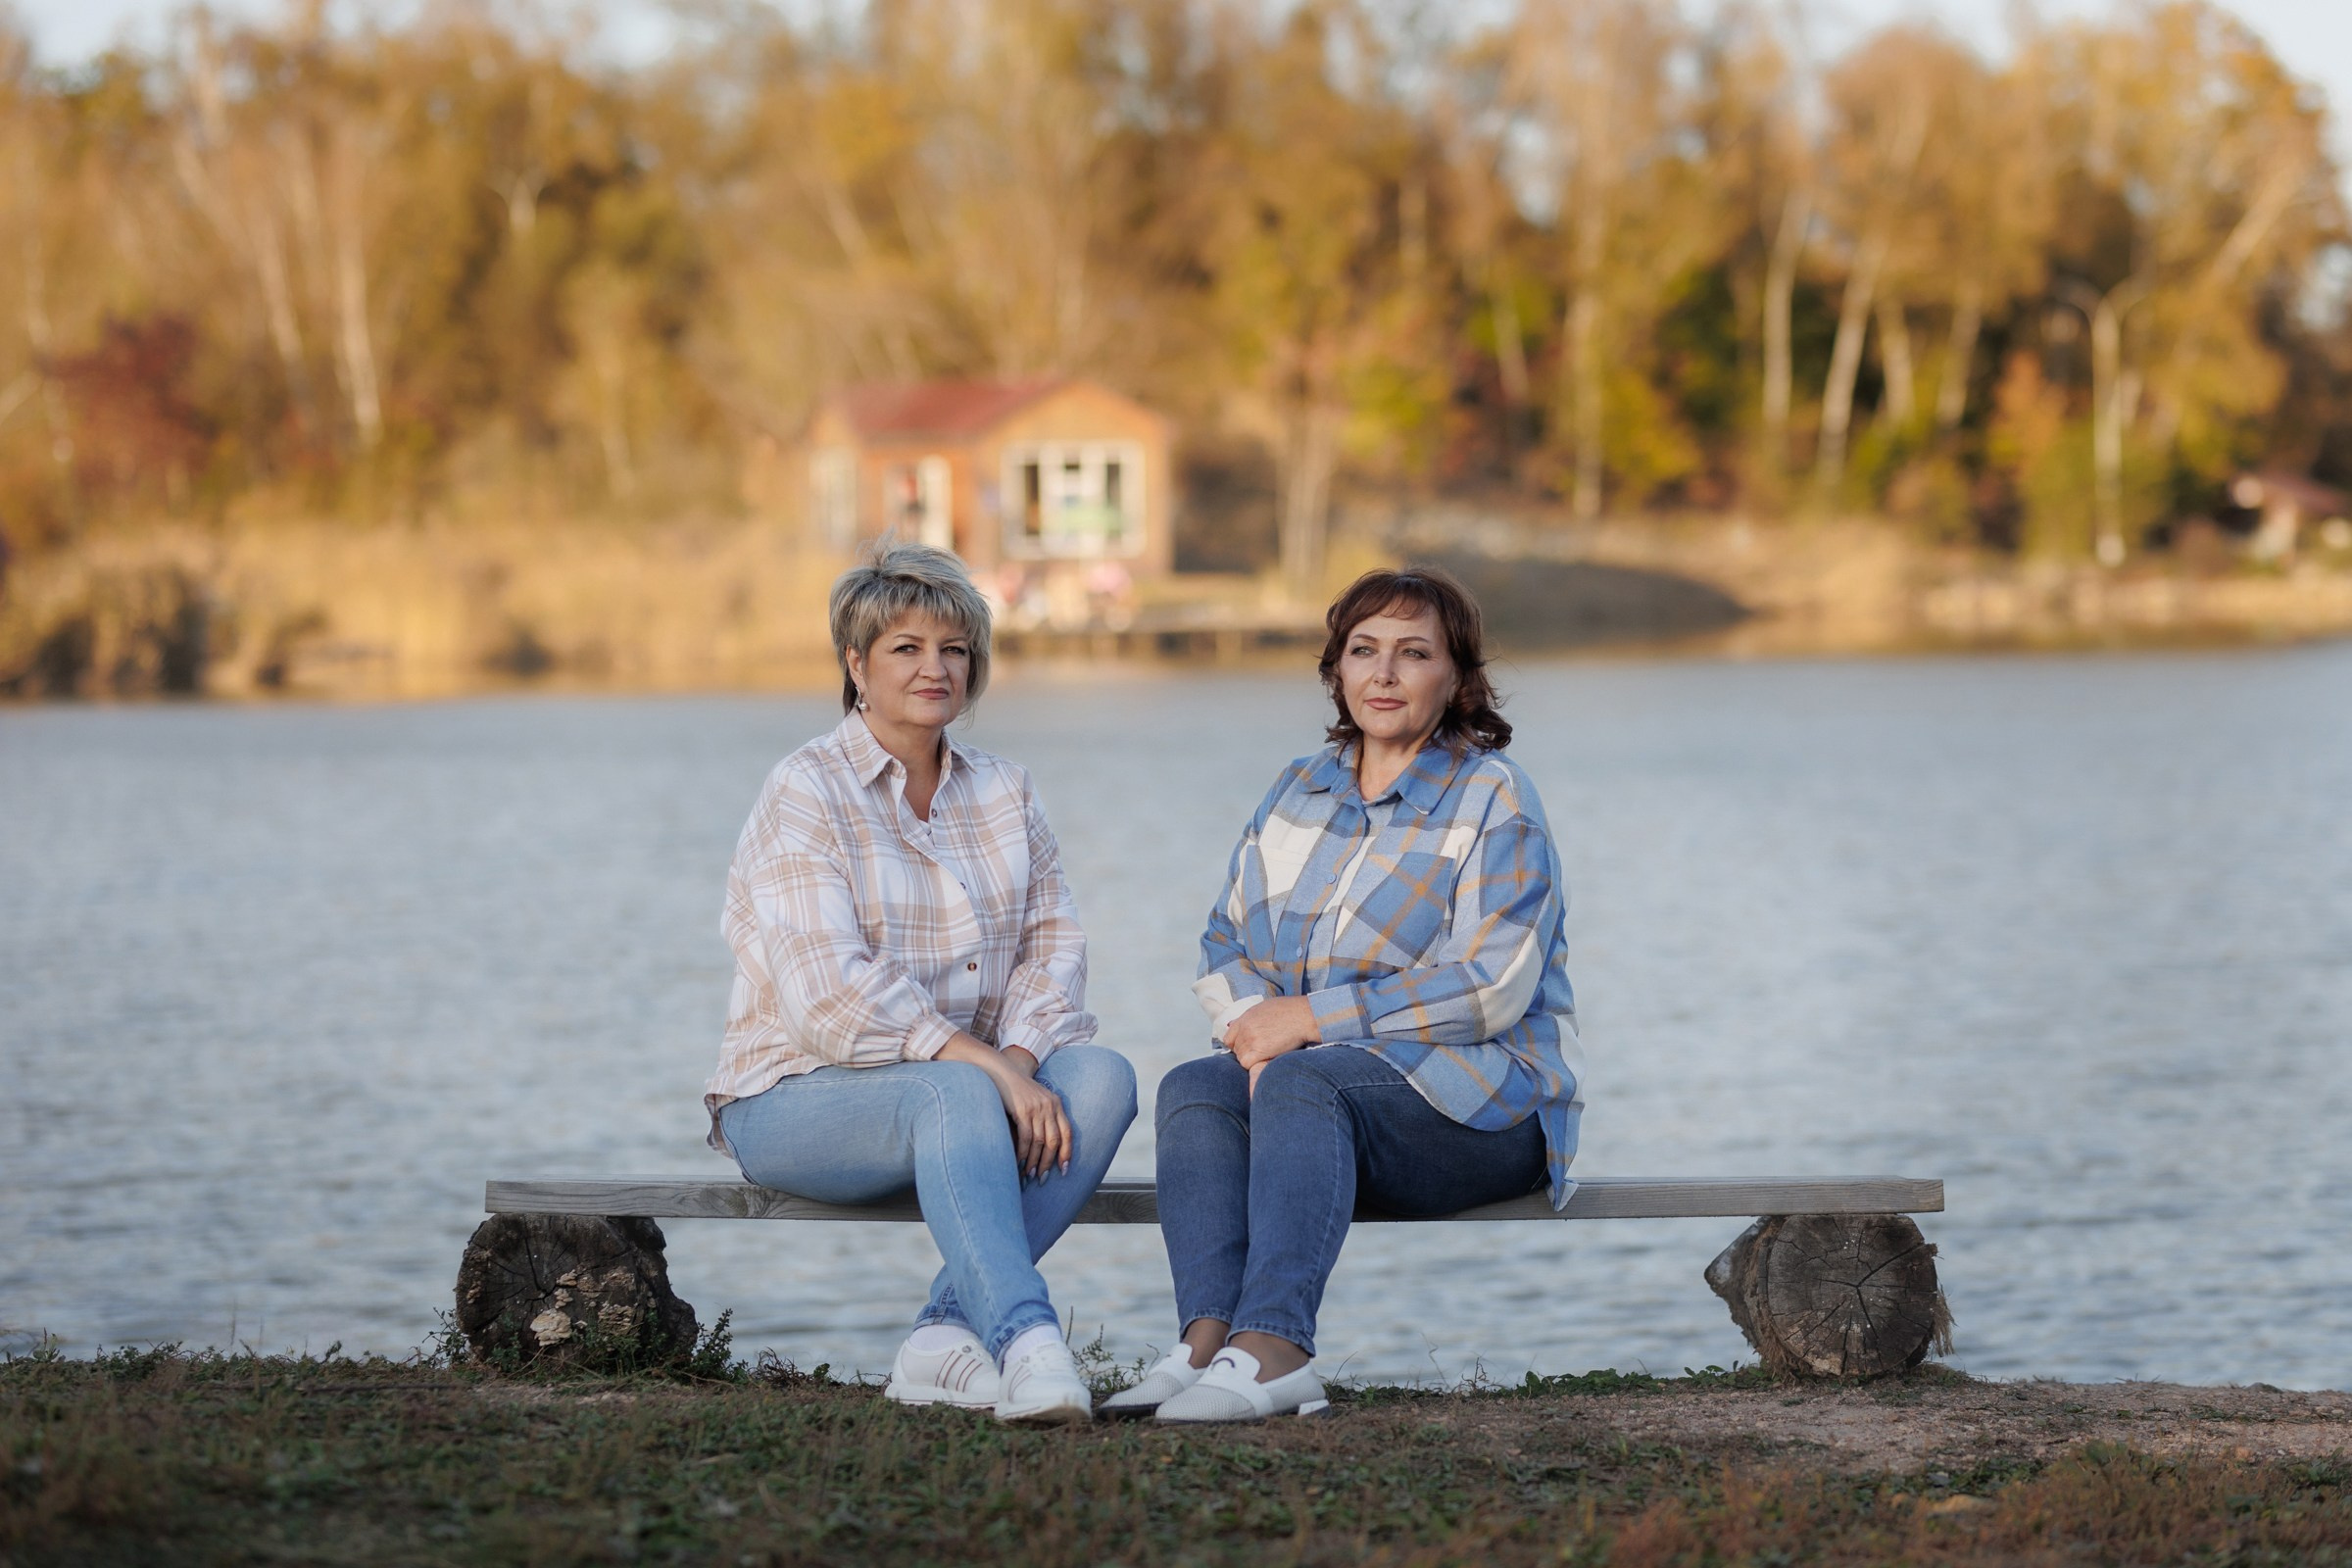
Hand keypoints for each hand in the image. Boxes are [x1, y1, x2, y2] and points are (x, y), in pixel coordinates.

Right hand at [937, 1034, 1069, 1177]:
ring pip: (1040, 1142)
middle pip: (1054, 1140)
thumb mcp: (1035, 1101)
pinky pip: (1026, 1137)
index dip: (1067, 1153)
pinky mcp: (1022, 1110)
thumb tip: (1043, 1147)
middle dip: (1049, 1162)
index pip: (1067, 1132)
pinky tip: (1019, 1163)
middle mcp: (1049, 1106)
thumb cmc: (1015, 1090)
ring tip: (1030, 1175)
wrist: (1000, 1071)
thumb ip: (1042, 1118)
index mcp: (1056, 1104)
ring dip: (1034, 1161)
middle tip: (1042, 1179)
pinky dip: (1023, 1153)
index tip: (1064, 1170)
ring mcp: (1036, 1108)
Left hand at [1223, 996, 1319, 1073]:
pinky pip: (1247, 1064)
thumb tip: (1231, 1024)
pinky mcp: (1260, 1050)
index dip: (1236, 1045)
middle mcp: (1245, 1028)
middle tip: (1259, 1053)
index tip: (1245, 1048)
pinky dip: (1253, 1065)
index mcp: (1246, 1017)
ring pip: (1241, 1058)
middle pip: (1235, 1049)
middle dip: (1245, 1053)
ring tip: (1264, 1056)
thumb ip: (1248, 1018)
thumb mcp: (1264, 1008)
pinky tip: (1265, 1060)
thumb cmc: (1290, 1010)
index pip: (1228, 1037)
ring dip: (1251, 1060)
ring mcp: (1251, 1039)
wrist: (1304, 1016)